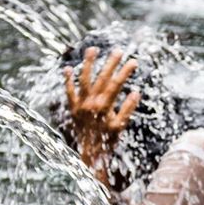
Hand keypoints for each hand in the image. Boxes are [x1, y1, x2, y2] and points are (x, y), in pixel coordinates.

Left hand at [64, 47, 140, 179]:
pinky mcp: (73, 108)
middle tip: (118, 51)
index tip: (133, 62)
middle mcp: (91, 103)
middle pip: (102, 78)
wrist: (90, 154)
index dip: (125, 72)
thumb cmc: (107, 141)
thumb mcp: (120, 126)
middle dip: (111, 63)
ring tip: (92, 50)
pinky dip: (67, 80)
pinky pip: (69, 92)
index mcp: (104, 106)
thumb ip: (127, 109)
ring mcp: (80, 104)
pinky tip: (67, 68)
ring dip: (88, 64)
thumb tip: (136, 93)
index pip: (116, 84)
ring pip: (84, 80)